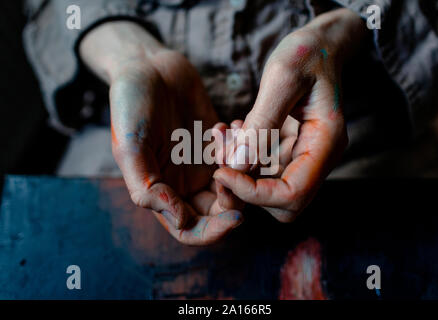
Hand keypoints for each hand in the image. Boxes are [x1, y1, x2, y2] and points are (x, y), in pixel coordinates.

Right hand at [80, 22, 242, 244]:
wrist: (147, 66)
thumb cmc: (131, 103)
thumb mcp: (130, 145)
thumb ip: (147, 187)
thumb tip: (179, 222)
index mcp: (160, 191)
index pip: (189, 229)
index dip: (213, 231)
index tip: (235, 216)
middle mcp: (183, 183)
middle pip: (216, 213)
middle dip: (233, 201)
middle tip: (240, 174)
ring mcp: (202, 163)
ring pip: (232, 186)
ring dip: (238, 170)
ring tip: (227, 137)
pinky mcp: (217, 143)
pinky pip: (239, 158)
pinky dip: (241, 147)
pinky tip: (229, 124)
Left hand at [213, 9, 366, 221]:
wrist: (319, 44)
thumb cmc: (307, 53)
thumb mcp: (282, 78)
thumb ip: (261, 123)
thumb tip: (237, 165)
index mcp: (326, 142)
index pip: (292, 193)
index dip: (254, 193)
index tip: (221, 172)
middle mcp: (320, 156)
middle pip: (284, 203)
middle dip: (246, 187)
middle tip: (222, 155)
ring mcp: (307, 155)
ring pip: (270, 187)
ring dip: (241, 169)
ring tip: (227, 135)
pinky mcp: (292, 149)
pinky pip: (265, 167)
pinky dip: (244, 155)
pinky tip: (235, 130)